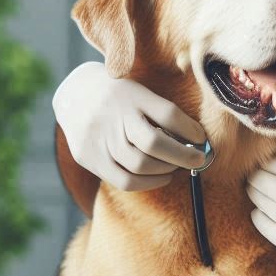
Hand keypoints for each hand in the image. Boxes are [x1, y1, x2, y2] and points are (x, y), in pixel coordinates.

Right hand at [53, 61, 208, 190]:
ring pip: (140, 165)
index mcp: (130, 94)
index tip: (201, 139)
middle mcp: (112, 115)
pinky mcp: (88, 157)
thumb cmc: (120, 97)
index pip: (167, 114)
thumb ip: (165, 113)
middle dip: (183, 156)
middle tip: (197, 158)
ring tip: (177, 166)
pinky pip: (124, 180)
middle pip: (153, 143)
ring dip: (167, 169)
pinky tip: (162, 177)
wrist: (74, 95)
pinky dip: (149, 183)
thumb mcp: (141, 92)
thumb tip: (198, 139)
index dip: (190, 130)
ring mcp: (97, 138)